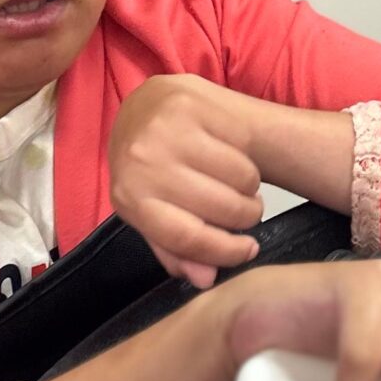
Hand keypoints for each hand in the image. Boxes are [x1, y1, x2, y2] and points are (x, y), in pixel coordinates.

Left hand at [108, 74, 263, 286]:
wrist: (144, 105)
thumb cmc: (149, 166)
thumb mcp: (151, 211)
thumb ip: (175, 249)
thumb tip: (207, 279)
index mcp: (130, 198)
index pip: (187, 236)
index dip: (226, 251)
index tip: (249, 251)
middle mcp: (144, 161)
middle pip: (220, 208)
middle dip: (246, 218)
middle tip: (247, 213)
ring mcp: (168, 128)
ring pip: (239, 176)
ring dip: (250, 188)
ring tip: (240, 185)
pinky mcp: (192, 102)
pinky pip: (242, 142)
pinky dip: (247, 155)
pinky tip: (235, 155)